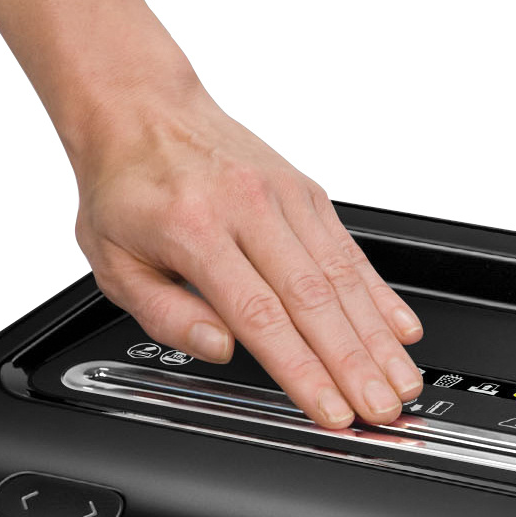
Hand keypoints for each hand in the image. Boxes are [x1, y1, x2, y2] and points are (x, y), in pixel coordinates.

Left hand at [72, 86, 425, 428]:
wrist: (141, 107)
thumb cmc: (126, 187)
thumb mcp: (113, 262)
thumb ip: (166, 314)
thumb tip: (221, 347)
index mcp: (194, 229)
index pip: (260, 314)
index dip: (302, 369)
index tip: (329, 409)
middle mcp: (248, 206)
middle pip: (314, 299)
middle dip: (354, 363)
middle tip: (382, 409)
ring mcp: (283, 196)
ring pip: (342, 275)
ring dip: (378, 336)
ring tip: (401, 381)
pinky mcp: (306, 191)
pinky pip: (349, 249)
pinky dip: (380, 293)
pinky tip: (402, 330)